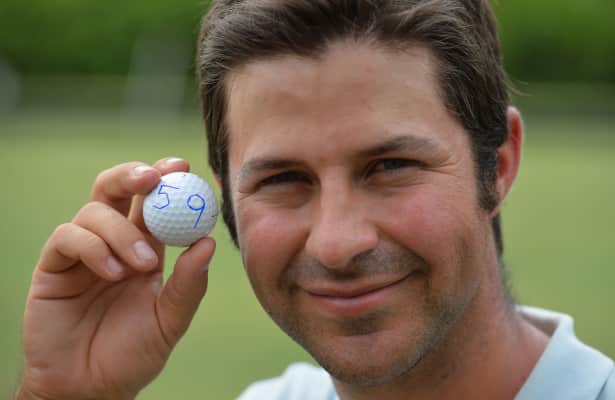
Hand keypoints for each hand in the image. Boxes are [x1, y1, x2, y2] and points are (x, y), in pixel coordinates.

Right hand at [17, 158, 214, 399]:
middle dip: (133, 174)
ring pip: (94, 211)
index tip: (182, 167)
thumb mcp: (170, 319)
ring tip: (141, 265)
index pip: (153, 201)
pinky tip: (112, 272)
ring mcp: (82, 251)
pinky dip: (93, 247)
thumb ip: (189, 284)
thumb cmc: (134, 352)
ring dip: (121, 231)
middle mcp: (112, 241)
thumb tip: (208, 243)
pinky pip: (68, 237)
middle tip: (154, 178)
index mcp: (145, 246)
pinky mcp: (55, 265)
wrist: (91, 385)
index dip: (165, 178)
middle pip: (116, 188)